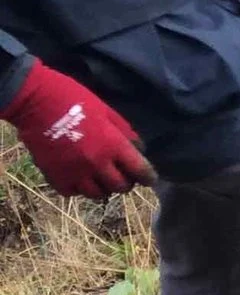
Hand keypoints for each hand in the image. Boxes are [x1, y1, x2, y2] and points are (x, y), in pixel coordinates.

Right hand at [4, 62, 151, 197]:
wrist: (35, 101)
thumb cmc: (75, 99)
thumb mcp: (108, 111)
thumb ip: (124, 132)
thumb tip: (137, 148)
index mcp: (113, 145)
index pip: (139, 170)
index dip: (148, 177)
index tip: (149, 179)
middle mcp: (97, 163)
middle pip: (119, 187)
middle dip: (126, 183)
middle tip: (124, 176)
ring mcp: (75, 172)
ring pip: (97, 194)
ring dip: (103, 188)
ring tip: (102, 179)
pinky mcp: (54, 176)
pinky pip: (72, 192)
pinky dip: (79, 189)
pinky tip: (80, 179)